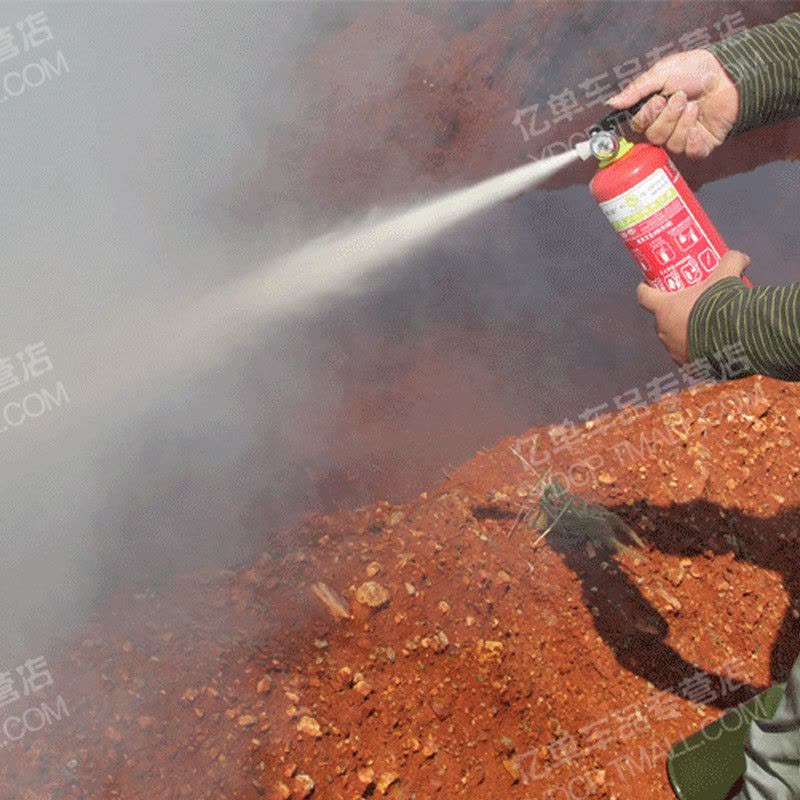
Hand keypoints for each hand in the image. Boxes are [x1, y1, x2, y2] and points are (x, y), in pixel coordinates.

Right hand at [606, 50, 738, 158]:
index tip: (656, 101)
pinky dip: (694, 140)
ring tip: (694, 106)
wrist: (729, 74)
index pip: (639, 126)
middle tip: (680, 98)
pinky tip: (699, 126)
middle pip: (654, 137)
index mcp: (654, 111)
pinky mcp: (701, 145)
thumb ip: (636, 90)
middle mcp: (666, 126)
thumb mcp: (662, 72)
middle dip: (667, 117)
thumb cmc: (697, 70)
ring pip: (671, 144)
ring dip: (683, 123)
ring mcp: (684, 137)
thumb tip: (612, 103)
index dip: (646, 117)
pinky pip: (690, 153)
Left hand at [636, 251, 750, 363]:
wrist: (738, 339)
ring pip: (674, 338)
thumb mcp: (726, 276)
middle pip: (662, 318)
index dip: (645, 288)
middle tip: (690, 304)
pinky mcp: (688, 366)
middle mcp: (663, 331)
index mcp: (664, 308)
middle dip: (673, 311)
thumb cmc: (722, 304)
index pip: (643, 296)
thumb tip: (742, 257)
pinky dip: (696, 350)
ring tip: (706, 326)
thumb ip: (731, 262)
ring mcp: (673, 351)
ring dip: (685, 332)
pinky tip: (713, 345)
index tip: (650, 283)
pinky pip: (688, 356)